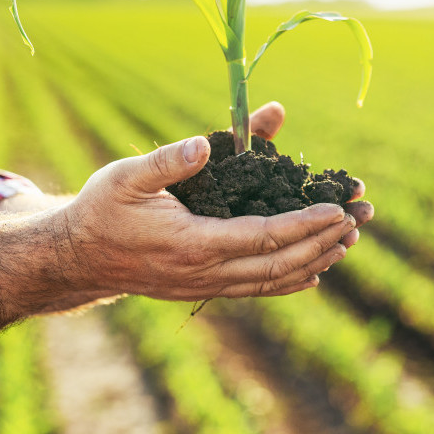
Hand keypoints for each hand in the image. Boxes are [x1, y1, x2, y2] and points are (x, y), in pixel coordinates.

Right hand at [60, 103, 369, 300]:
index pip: (264, 237)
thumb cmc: (102, 210)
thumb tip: (209, 143)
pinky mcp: (202, 288)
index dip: (304, 224)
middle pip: (278, 264)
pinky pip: (256, 290)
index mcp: (193, 242)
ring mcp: (205, 285)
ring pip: (271, 282)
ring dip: (313, 262)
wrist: (76, 258)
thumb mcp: (127, 177)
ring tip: (346, 244)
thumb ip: (169, 160)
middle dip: (322, 243)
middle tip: (357, 223)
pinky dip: (289, 282)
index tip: (336, 210)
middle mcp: (205, 271)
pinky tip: (312, 274)